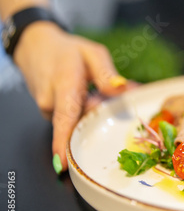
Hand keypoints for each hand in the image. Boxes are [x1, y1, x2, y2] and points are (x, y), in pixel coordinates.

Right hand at [13, 21, 134, 172]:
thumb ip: (107, 74)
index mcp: (64, 86)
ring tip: (96, 92)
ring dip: (91, 113)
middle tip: (109, 98)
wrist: (35, 45)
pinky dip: (82, 112)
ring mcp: (47, 110)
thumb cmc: (67, 50)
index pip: (64, 119)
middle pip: (78, 124)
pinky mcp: (48, 113)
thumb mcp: (92, 53)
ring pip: (75, 122)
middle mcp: (52, 103)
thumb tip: (121, 90)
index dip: (63, 143)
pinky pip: (69, 119)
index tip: (63, 164)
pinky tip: (88, 96)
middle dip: (98, 119)